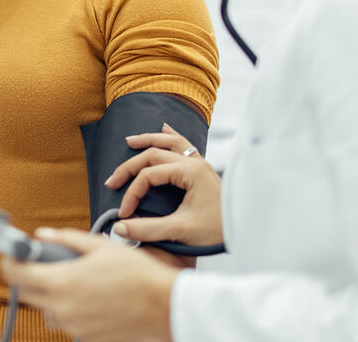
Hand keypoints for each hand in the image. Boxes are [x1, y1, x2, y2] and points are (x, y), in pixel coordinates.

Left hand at [0, 229, 176, 341]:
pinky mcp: (84, 337)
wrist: (165, 306)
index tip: (12, 255)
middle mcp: (62, 308)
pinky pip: (67, 320)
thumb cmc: (137, 275)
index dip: (10, 262)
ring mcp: (72, 326)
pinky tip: (91, 297)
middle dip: (29, 277)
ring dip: (52, 294)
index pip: (16, 274)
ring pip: (47, 308)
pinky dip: (71, 308)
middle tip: (42, 264)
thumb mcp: (100, 246)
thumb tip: (42, 235)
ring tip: (76, 281)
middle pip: (26, 293)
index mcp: (61, 282)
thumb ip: (66, 239)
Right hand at [105, 124, 223, 246]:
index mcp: (190, 172)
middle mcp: (195, 163)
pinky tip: (165, 128)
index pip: (149, 176)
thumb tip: (119, 228)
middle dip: (130, 166)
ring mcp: (201, 164)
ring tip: (130, 141)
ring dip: (149, 140)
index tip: (124, 212)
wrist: (245, 230)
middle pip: (154, 155)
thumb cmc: (218, 230)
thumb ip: (147, 229)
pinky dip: (172, 136)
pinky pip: (185, 145)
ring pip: (170, 142)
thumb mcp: (180, 230)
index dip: (132, 193)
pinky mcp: (203, 170)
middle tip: (112, 181)